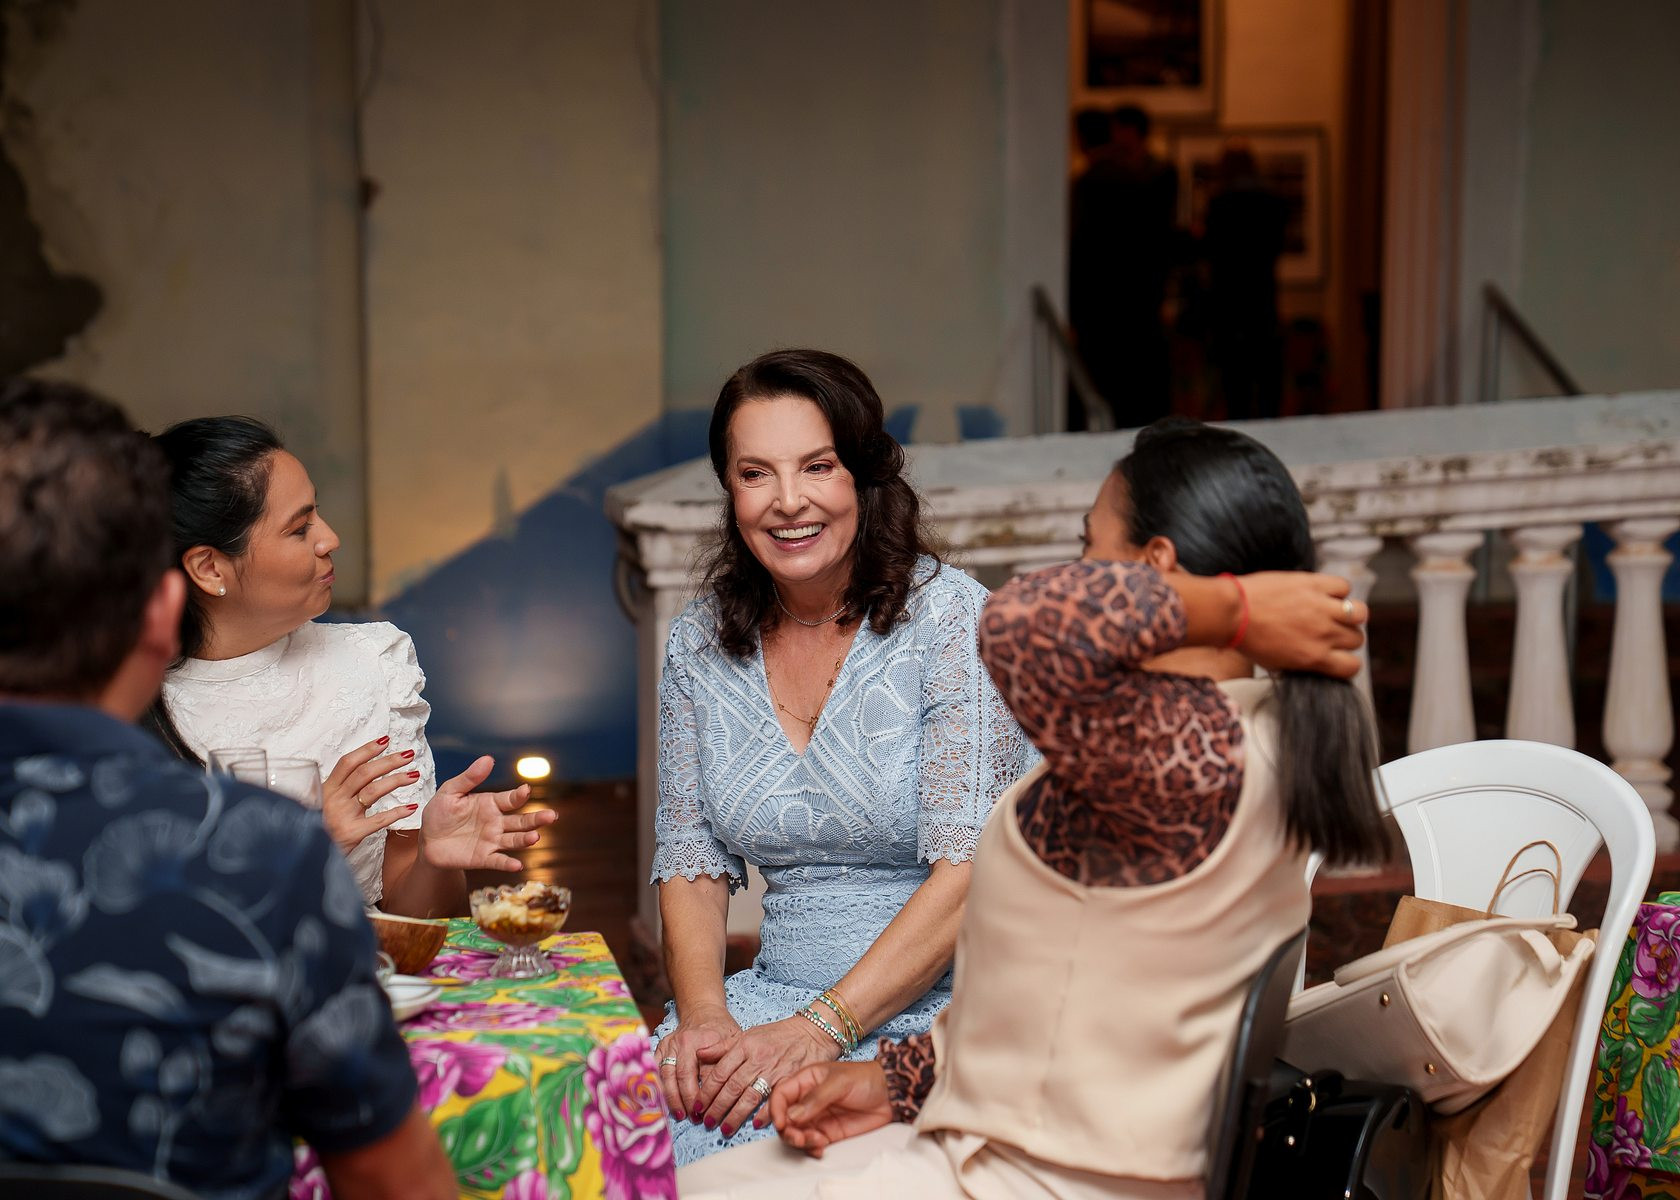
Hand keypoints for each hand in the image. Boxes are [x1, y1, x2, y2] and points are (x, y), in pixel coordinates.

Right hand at [321, 737, 423, 857]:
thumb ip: (339, 789)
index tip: (385, 740)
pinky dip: (397, 813)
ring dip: (396, 780)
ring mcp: (342, 816)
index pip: (347, 763)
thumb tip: (362, 767)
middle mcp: (333, 799)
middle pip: (364, 773)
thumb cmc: (320, 828)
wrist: (308, 857)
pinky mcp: (351, 834)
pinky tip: (412, 807)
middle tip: (409, 754)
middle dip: (388, 761)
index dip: (366, 750)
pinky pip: (378, 820)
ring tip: (414, 775)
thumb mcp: (323, 804)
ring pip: (373, 791)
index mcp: (326, 789)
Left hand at [417, 756, 555, 871]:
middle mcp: (496, 822)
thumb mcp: (450, 792)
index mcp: (490, 804)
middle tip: (551, 816)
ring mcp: (491, 841)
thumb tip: (488, 759)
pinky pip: (498, 861)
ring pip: (514, 840)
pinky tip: (517, 865)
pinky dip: (508, 863)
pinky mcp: (483, 858)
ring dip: (525, 839)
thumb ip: (469, 778)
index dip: (519, 795)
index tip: (526, 791)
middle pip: (521, 821)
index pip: (510, 799)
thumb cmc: (440, 813)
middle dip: (536, 818)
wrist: (427, 841)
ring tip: (535, 837)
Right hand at [656, 1003, 741, 1121]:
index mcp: (699, 1040)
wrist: (703, 1012)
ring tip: (680, 1114)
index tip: (706, 1112)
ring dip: (671, 1098)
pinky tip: (662, 1103)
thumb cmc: (721, 1029)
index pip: (700, 1074)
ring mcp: (667, 1045)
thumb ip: (726, 1062)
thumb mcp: (733, 1041)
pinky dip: (658, 1088)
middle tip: (693, 1117)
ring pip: (665, 1076)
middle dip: (685, 1100)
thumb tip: (719, 1091)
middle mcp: (680, 1042)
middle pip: (679, 1076)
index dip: (702, 1095)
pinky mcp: (659, 1049)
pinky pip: (655, 1071)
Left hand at [696, 1014, 841, 1138]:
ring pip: (750, 1096)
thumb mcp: (749, 1034)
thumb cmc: (779, 1035)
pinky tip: (755, 1124)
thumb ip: (723, 1046)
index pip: (720, 1072)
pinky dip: (765, 1113)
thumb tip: (698, 1054)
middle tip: (706, 1122)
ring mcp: (774, 1069)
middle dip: (717, 1107)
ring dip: (735, 1115)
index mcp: (744, 1046)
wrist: (812, 1031)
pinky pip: (774, 1099)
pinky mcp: (790, 1079)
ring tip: (724, 1129)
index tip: (697, 1106)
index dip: (706, 1091)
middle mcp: (757, 1058)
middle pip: (732, 1087)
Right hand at [770, 1061, 892, 1157]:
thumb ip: (815, 1098)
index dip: (776, 1109)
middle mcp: (807, 1100)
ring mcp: (817, 1117)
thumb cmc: (865, 1078)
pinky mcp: (828, 1132)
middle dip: (788, 1131)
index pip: (781, 1095)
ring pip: (796, 1133)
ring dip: (800, 1141)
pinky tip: (820, 1148)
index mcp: (806, 1080)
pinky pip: (811, 1144)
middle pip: (785, 1118)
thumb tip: (792, 1115)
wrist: (890, 1094)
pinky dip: (811, 1149)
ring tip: (817, 1141)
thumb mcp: (839, 1082)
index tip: (781, 1124)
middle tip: (799, 1138)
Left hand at [1237, 571, 1366, 678]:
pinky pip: (1343, 586)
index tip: (1337, 655)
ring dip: (1350, 613)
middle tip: (1329, 631)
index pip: (1353, 667)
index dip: (1346, 661)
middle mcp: (1324, 634)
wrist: (1232, 612)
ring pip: (1360, 613)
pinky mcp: (1314, 585)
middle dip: (1345, 637)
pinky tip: (1324, 593)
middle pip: (1356, 639)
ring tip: (1335, 611)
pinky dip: (1338, 589)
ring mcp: (1321, 608)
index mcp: (1315, 657)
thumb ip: (1303, 663)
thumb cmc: (1248, 639)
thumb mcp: (1277, 664)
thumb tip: (1316, 661)